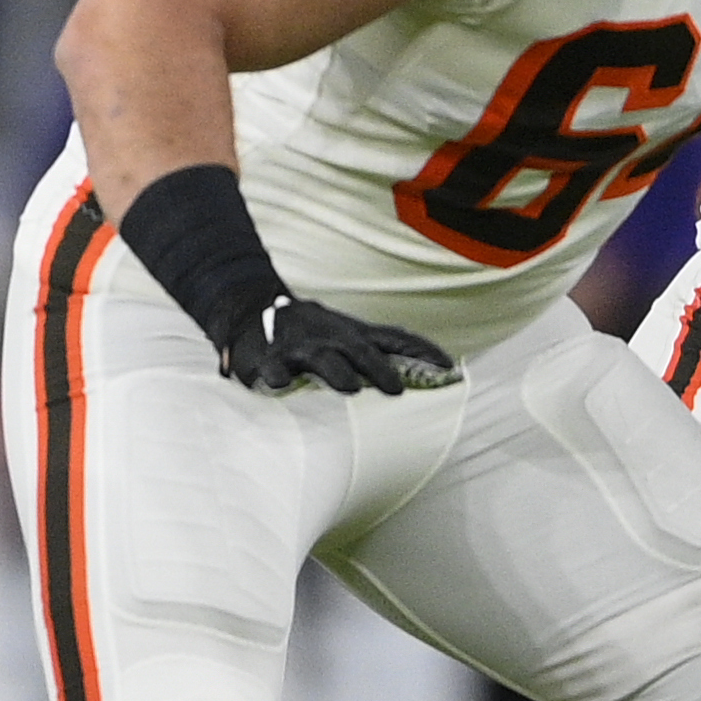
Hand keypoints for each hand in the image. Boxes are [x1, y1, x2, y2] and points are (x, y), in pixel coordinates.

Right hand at [218, 293, 459, 395]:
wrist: (253, 311)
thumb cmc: (311, 334)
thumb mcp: (346, 335)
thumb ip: (378, 351)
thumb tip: (426, 370)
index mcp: (353, 333)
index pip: (394, 339)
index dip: (420, 351)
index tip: (447, 366)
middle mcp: (330, 337)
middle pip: (359, 349)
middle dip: (379, 368)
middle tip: (396, 390)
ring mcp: (300, 348)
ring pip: (321, 358)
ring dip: (336, 371)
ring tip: (349, 387)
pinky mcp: (269, 360)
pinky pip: (273, 369)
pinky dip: (277, 376)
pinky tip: (281, 385)